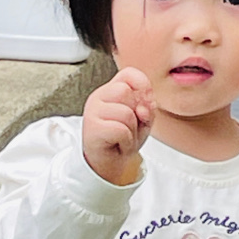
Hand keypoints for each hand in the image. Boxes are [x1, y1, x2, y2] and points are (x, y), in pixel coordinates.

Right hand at [83, 67, 155, 185]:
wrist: (108, 164)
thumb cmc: (123, 140)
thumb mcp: (142, 121)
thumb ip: (147, 108)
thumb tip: (143, 107)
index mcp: (111, 91)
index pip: (128, 74)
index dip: (142, 84)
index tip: (146, 102)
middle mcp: (99, 97)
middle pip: (126, 92)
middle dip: (136, 113)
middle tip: (130, 127)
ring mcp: (93, 111)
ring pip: (125, 113)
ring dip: (132, 130)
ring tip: (124, 138)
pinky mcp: (92, 128)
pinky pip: (121, 130)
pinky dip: (127, 141)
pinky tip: (119, 145)